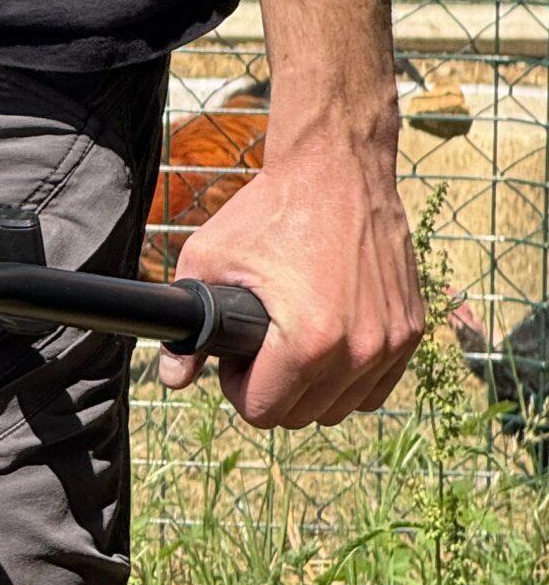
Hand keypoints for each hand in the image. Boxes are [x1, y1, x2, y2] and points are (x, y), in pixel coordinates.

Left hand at [158, 123, 424, 427]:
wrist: (338, 169)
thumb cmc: (269, 210)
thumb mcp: (207, 261)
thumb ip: (187, 330)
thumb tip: (173, 378)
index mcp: (309, 341)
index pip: (264, 411)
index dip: (238, 388)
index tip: (236, 357)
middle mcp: (359, 349)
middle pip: (302, 415)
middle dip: (273, 388)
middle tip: (261, 347)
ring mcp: (391, 341)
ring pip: (341, 407)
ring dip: (312, 388)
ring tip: (292, 344)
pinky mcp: (411, 329)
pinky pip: (377, 387)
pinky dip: (350, 379)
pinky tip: (327, 348)